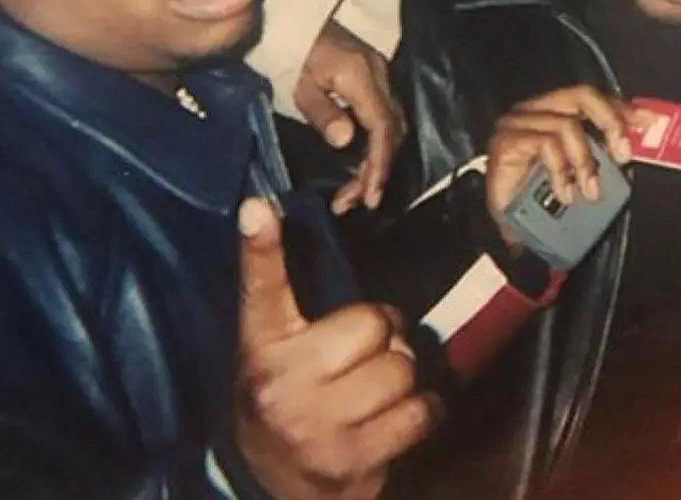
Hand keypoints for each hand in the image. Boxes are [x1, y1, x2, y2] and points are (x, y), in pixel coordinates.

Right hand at [232, 198, 437, 499]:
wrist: (268, 487)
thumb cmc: (282, 399)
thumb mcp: (274, 349)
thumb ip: (286, 295)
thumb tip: (266, 210)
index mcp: (262, 346)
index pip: (262, 288)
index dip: (260, 246)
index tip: (257, 208)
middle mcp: (285, 383)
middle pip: (373, 326)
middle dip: (384, 335)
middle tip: (368, 350)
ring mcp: (318, 426)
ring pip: (401, 371)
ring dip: (403, 377)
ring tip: (380, 387)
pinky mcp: (354, 462)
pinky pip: (418, 414)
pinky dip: (423, 411)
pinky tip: (401, 415)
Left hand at [295, 20, 405, 213]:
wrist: (288, 18)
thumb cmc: (287, 51)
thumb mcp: (296, 84)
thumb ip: (321, 112)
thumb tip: (345, 140)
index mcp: (360, 74)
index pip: (382, 126)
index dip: (379, 164)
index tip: (368, 196)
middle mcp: (378, 72)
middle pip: (394, 128)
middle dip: (378, 169)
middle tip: (355, 201)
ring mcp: (379, 71)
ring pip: (393, 122)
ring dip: (379, 158)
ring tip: (356, 190)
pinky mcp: (373, 74)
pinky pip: (385, 113)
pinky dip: (377, 141)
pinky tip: (361, 161)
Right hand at [485, 86, 634, 247]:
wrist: (511, 226)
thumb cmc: (545, 201)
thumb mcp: (584, 174)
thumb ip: (604, 156)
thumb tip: (636, 146)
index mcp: (554, 112)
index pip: (591, 98)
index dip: (621, 108)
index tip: (649, 123)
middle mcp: (536, 110)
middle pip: (580, 97)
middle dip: (610, 123)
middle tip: (623, 155)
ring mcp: (517, 123)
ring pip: (566, 125)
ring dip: (585, 162)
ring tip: (589, 191)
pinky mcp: (506, 140)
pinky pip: (545, 144)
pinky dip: (561, 171)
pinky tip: (564, 193)